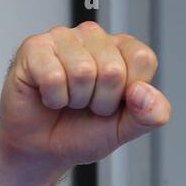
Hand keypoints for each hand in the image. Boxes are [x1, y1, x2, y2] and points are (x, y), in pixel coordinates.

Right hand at [0, 22, 170, 185]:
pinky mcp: (35, 47)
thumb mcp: (125, 130)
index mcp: (121, 50)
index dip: (130, 94)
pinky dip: (53, 98)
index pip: (142, 59)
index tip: (114, 103)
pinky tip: (49, 96)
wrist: (42, 148)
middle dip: (100, 102)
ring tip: (67, 100)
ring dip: (75, 100)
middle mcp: (94, 37)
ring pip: (83, 72)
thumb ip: (150, 115)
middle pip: (113, 70)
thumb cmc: (81, 133)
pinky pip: (54, 77)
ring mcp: (64, 38)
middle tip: (85, 106)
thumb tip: (145, 93)